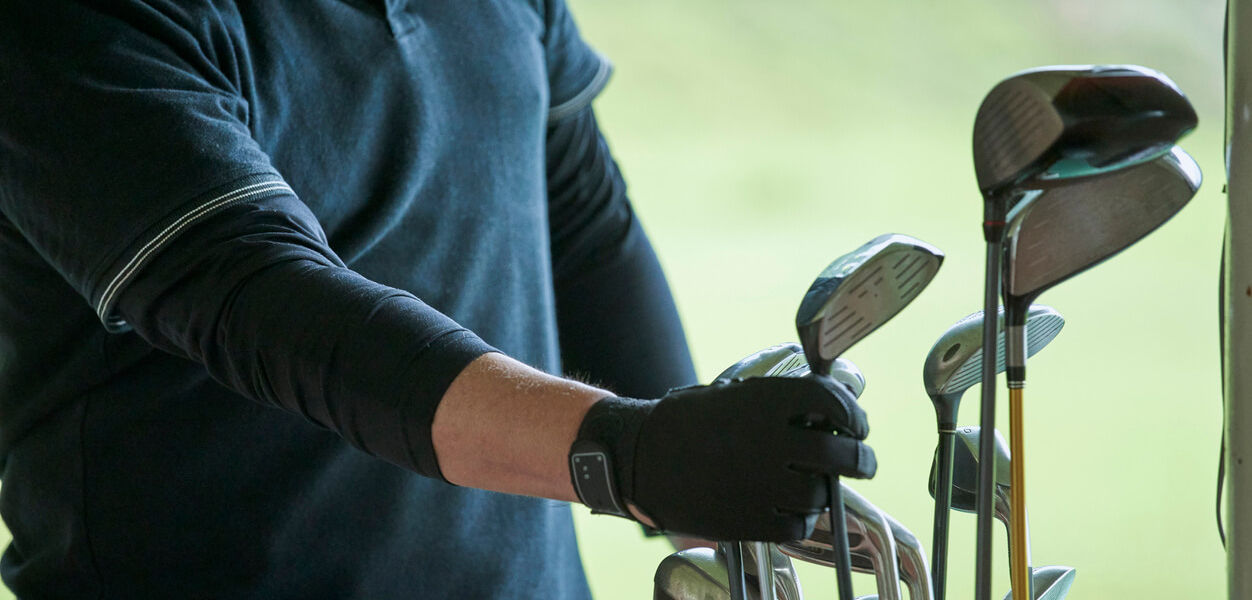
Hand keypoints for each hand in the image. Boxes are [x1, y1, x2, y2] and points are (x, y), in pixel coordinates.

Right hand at [568, 375, 874, 541]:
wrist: (638, 458)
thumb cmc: (685, 423)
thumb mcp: (732, 395)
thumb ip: (777, 403)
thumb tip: (826, 410)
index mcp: (763, 402)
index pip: (831, 401)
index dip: (853, 414)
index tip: (857, 423)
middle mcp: (768, 441)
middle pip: (839, 454)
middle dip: (861, 458)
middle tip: (863, 460)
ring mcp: (761, 484)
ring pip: (821, 494)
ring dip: (825, 491)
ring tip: (815, 487)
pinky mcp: (750, 520)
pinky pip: (798, 526)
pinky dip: (802, 520)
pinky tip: (792, 511)